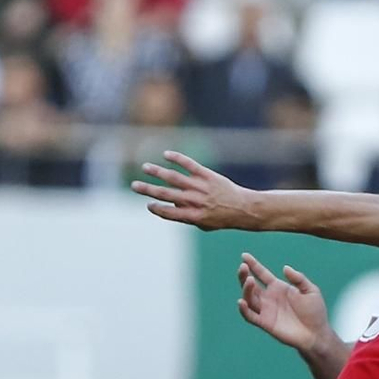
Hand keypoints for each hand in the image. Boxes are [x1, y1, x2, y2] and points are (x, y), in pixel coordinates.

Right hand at [131, 150, 254, 230]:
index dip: (157, 209)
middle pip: (166, 195)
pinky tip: (166, 154)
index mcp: (193, 216)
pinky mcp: (207, 175)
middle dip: (148, 190)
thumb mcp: (205, 224)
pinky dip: (177, 158)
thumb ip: (187, 217)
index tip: (148, 205)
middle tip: (134, 186)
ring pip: (174, 178)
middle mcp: (195, 202)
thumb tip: (171, 205)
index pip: (169, 213)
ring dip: (157, 172)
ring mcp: (200, 187)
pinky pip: (189, 165)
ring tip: (145, 167)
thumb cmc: (223, 218)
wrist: (243, 208)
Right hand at [237, 253, 331, 354]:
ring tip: (249, 280)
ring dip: (246, 289)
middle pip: (251, 285)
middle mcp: (269, 298)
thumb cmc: (315, 312)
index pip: (262, 273)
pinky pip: (250, 316)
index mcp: (278, 287)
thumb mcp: (311, 290)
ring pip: (249, 298)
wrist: (316, 334)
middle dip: (244, 275)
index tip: (244, 255)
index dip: (253, 264)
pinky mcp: (265, 323)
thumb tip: (285, 268)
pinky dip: (244, 309)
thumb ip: (299, 278)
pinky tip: (241, 301)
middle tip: (243, 267)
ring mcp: (266, 310)